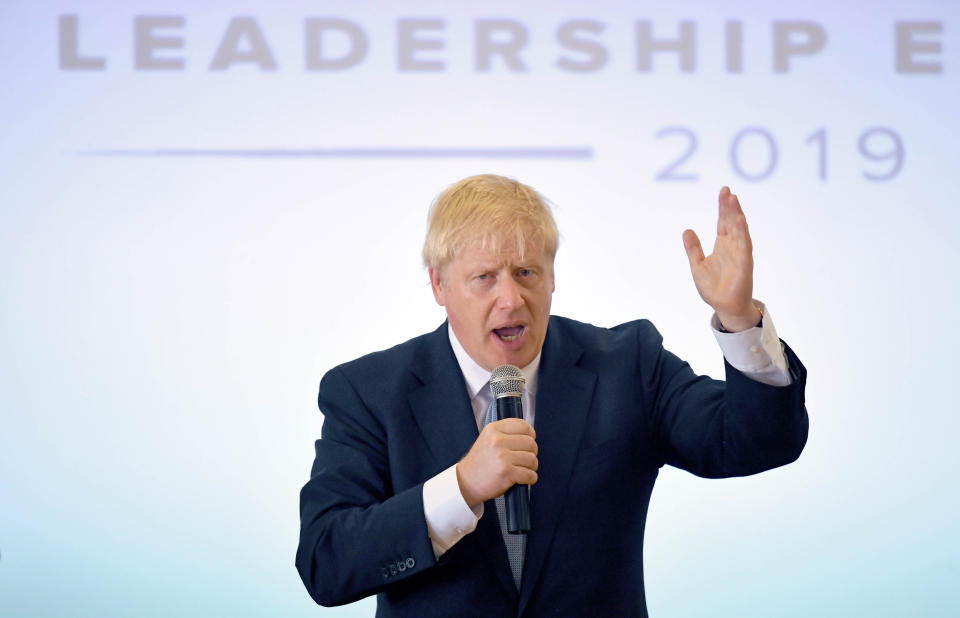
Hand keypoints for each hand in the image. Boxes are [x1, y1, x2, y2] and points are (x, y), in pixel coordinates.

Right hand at [456, 418, 537, 507]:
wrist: (465, 482)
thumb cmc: (479, 462)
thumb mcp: (487, 439)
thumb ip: (505, 434)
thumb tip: (529, 434)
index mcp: (493, 429)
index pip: (523, 426)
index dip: (530, 434)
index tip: (530, 440)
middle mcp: (498, 441)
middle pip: (530, 443)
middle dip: (532, 452)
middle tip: (525, 459)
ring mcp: (502, 456)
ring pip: (532, 459)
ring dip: (532, 466)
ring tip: (524, 469)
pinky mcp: (506, 472)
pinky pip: (530, 474)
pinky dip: (531, 478)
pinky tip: (524, 478)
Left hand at [682, 186, 761, 331]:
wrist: (724, 307)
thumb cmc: (714, 288)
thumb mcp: (697, 265)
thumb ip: (693, 249)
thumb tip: (687, 230)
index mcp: (723, 246)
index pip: (723, 222)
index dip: (723, 207)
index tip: (724, 191)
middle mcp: (733, 247)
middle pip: (731, 222)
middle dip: (729, 206)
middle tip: (727, 191)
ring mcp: (740, 254)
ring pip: (739, 230)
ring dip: (736, 214)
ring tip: (733, 199)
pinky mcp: (744, 264)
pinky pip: (744, 245)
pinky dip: (743, 232)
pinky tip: (740, 220)